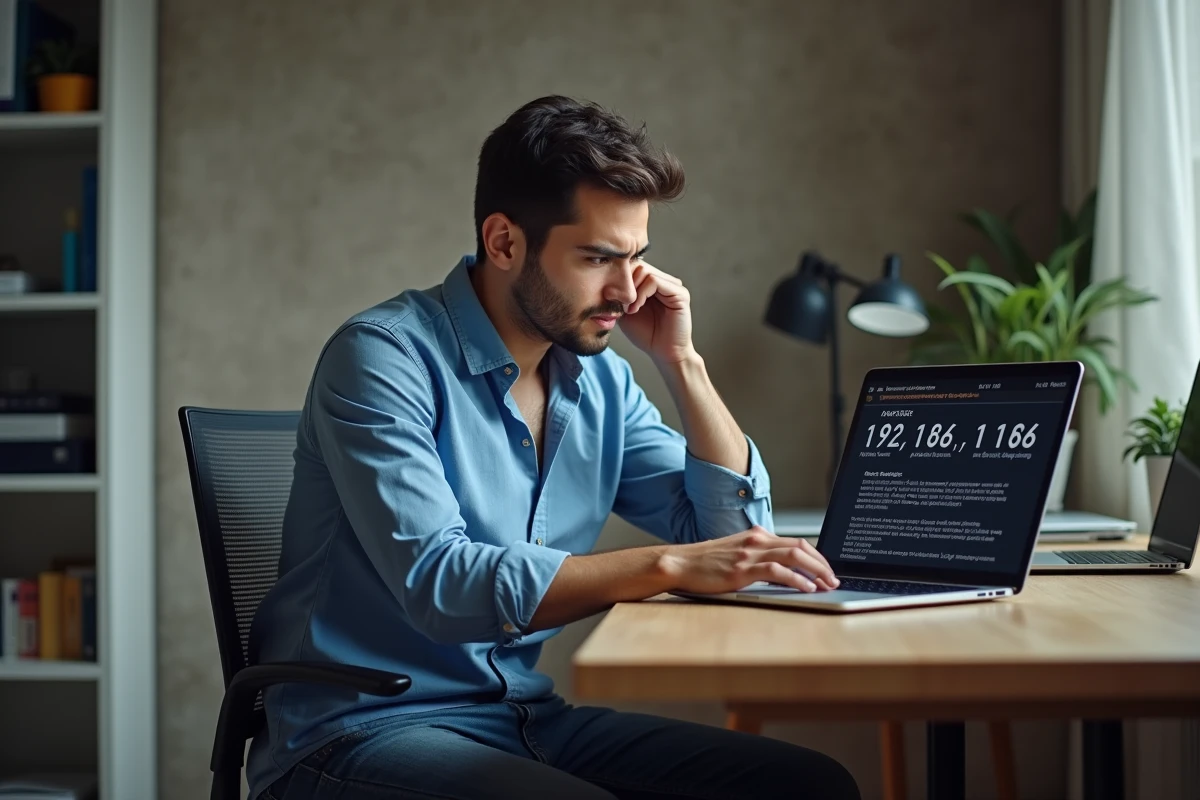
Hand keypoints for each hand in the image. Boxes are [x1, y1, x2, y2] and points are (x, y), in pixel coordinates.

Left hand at [617, 262, 694, 364]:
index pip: (632, 265)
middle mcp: (664, 280)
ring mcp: (673, 285)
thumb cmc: (645, 334)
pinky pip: (654, 281)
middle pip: (637, 265)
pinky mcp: (679, 293)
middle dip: (623, 283)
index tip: (608, 296)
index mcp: (652, 282)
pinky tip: (635, 309)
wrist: (662, 353)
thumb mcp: (624, 310)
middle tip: (617, 303)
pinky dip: (641, 294)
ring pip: (644, 271)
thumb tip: (602, 277)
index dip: (618, 277)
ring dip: (631, 290)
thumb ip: (618, 294)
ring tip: (628, 309)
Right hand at [660, 527, 839, 593]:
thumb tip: (781, 571)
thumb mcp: (735, 554)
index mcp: (756, 536)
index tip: (827, 572)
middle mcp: (756, 540)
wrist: (679, 563)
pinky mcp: (742, 569)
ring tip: (826, 585)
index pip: (796, 542)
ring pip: (794, 555)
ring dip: (816, 571)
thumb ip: (756, 557)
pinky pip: (777, 571)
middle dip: (822, 564)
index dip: (817, 557)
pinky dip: (797, 579)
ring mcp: (749, 554)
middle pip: (801, 546)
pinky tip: (807, 588)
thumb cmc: (705, 563)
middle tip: (834, 580)